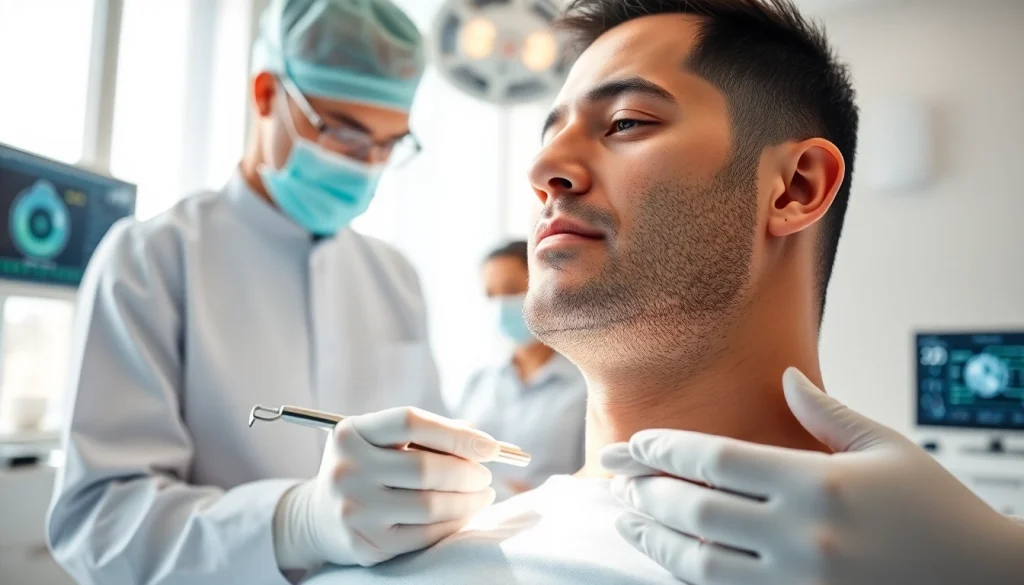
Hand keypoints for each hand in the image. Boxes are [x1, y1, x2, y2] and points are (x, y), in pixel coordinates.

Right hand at [274, 407, 498, 568]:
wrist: (319, 517)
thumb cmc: (367, 468)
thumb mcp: (381, 441)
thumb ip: (427, 434)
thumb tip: (479, 439)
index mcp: (351, 433)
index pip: (410, 422)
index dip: (455, 434)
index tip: (491, 446)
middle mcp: (347, 469)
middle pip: (424, 467)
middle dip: (468, 472)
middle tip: (486, 475)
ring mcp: (354, 509)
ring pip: (430, 505)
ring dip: (468, 500)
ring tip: (483, 494)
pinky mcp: (364, 544)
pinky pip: (424, 534)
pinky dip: (453, 523)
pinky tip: (464, 514)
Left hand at [601, 367, 1023, 584]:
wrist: (985, 583)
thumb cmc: (937, 512)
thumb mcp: (888, 448)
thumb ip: (826, 413)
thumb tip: (784, 376)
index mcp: (820, 485)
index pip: (717, 459)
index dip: (664, 448)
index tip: (631, 443)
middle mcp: (802, 536)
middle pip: (696, 507)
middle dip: (646, 487)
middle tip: (614, 474)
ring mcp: (798, 583)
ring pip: (699, 559)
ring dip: (653, 535)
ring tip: (624, 515)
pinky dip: (686, 573)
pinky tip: (668, 554)